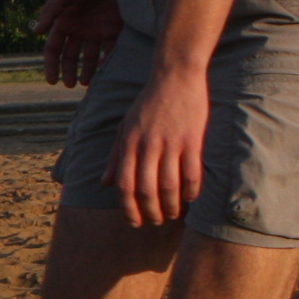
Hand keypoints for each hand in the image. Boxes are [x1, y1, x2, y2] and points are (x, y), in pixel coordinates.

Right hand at [34, 0, 121, 85]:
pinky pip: (111, 51)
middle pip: (71, 55)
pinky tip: (106, 73)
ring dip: (88, 71)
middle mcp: (79, 28)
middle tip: (69, 85)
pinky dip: (108, 63)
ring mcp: (98, 30)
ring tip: (86, 83)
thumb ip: (51, 11)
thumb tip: (35, 32)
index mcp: (64, 21)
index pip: (54, 48)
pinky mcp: (115, 29)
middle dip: (68, 71)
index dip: (51, 65)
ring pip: (90, 57)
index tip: (52, 80)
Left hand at [112, 65, 208, 227]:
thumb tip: (105, 183)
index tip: (134, 222)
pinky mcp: (192, 139)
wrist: (175, 76)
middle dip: (150, 212)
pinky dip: (191, 191)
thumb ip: (116, 156)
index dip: (128, 208)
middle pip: (146, 190)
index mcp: (129, 143)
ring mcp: (171, 143)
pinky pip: (192, 173)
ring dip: (171, 206)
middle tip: (155, 222)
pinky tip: (190, 199)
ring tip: (172, 215)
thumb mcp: (125, 127)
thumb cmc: (148, 103)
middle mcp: (147, 145)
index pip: (124, 184)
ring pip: (169, 186)